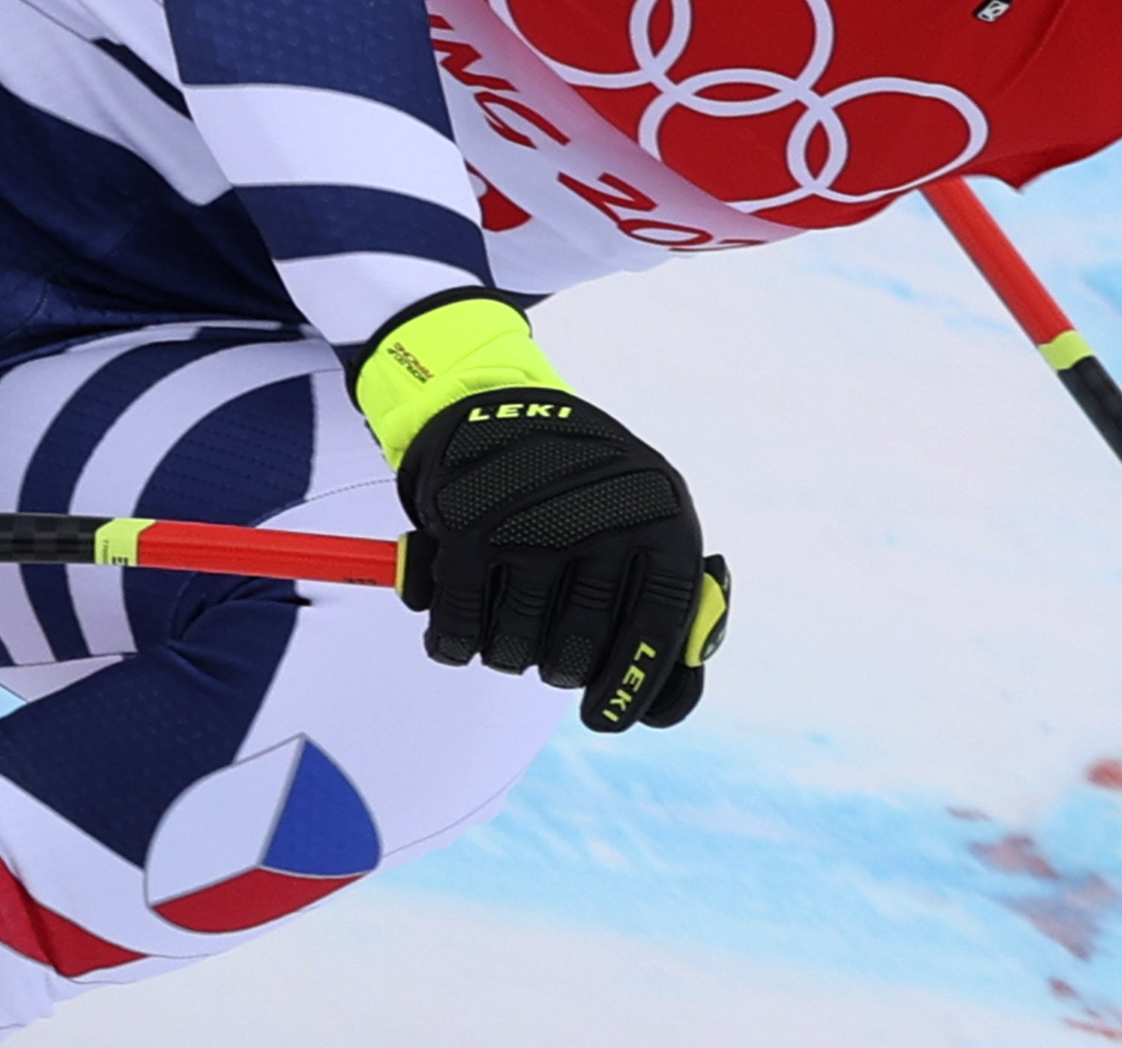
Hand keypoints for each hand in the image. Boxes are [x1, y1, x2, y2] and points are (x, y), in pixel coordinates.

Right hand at [351, 291, 728, 733]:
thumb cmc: (584, 489)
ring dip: (505, 651)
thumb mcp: (648, 526)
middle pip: (576, 654)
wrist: (491, 402)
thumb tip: (664, 708)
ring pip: (513, 653)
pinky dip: (451, 640)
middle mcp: (601, 517)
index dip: (633, 688)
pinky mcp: (465, 528)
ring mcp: (530, 522)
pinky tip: (458, 617)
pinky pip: (455, 634)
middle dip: (557, 665)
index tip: (604, 719)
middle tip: (548, 638)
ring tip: (509, 608)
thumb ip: (671, 615)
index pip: (658, 632)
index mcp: (662, 516)